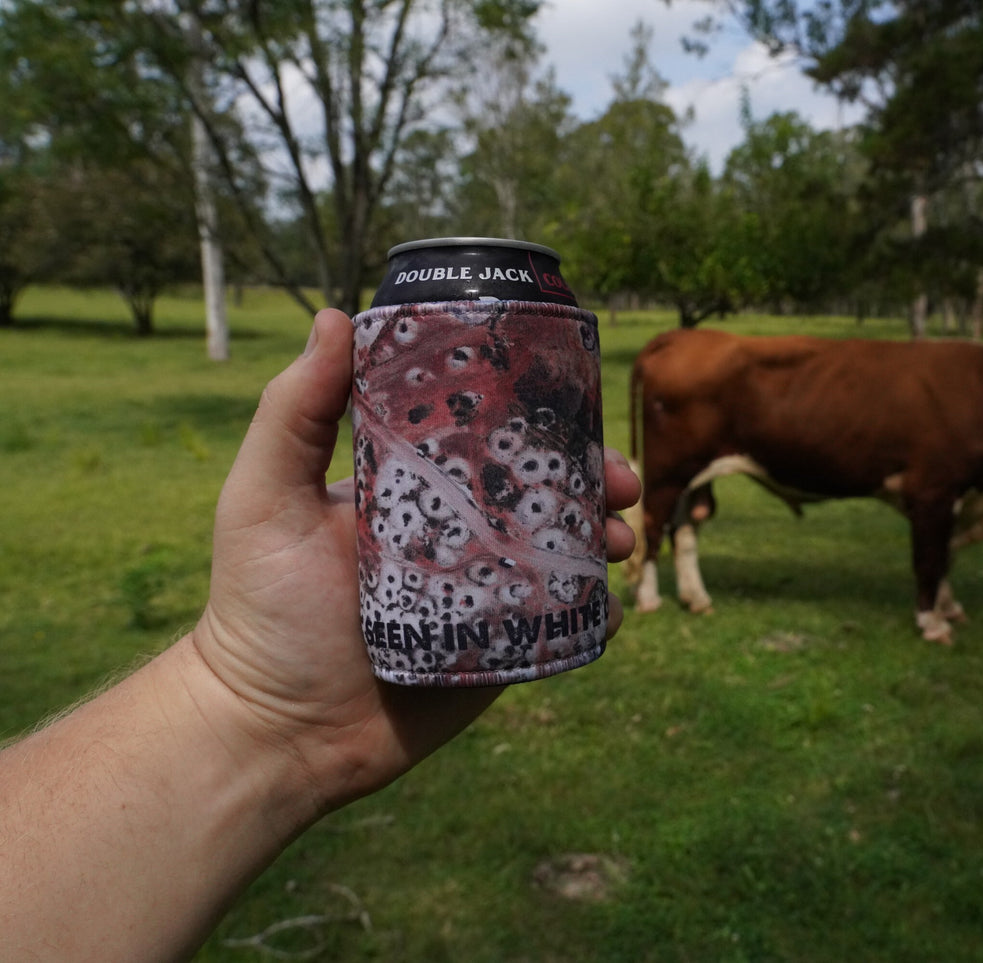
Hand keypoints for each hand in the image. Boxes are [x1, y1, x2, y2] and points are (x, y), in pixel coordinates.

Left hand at [190, 308, 640, 814]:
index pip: (488, 440)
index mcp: (413, 490)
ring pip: (563, 555)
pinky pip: (560, 626)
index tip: (578, 409)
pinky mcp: (498, 653)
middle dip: (593, 480)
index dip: (540, 422)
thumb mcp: (265, 497)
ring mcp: (481, 595)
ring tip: (618, 541)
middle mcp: (454, 535)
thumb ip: (295, 411)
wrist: (275, 731)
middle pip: (541, 494)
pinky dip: (592, 611)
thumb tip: (336, 317)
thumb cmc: (259, 607)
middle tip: (621, 482)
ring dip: (603, 539)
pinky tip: (605, 605)